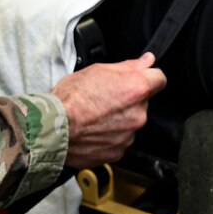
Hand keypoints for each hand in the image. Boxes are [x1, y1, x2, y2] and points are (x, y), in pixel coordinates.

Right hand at [53, 52, 164, 167]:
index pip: (159, 79)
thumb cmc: (70, 99)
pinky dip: (110, 136)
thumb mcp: (97, 70)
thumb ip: (128, 67)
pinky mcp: (118, 152)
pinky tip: (94, 130)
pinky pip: (120, 140)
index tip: (138, 79)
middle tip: (105, 98)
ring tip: (95, 116)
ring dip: (119, 119)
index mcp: (136, 89)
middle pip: (143, 103)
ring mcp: (129, 135)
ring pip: (131, 122)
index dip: (148, 77)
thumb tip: (146, 61)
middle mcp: (138, 114)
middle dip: (128, 100)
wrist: (52, 129)